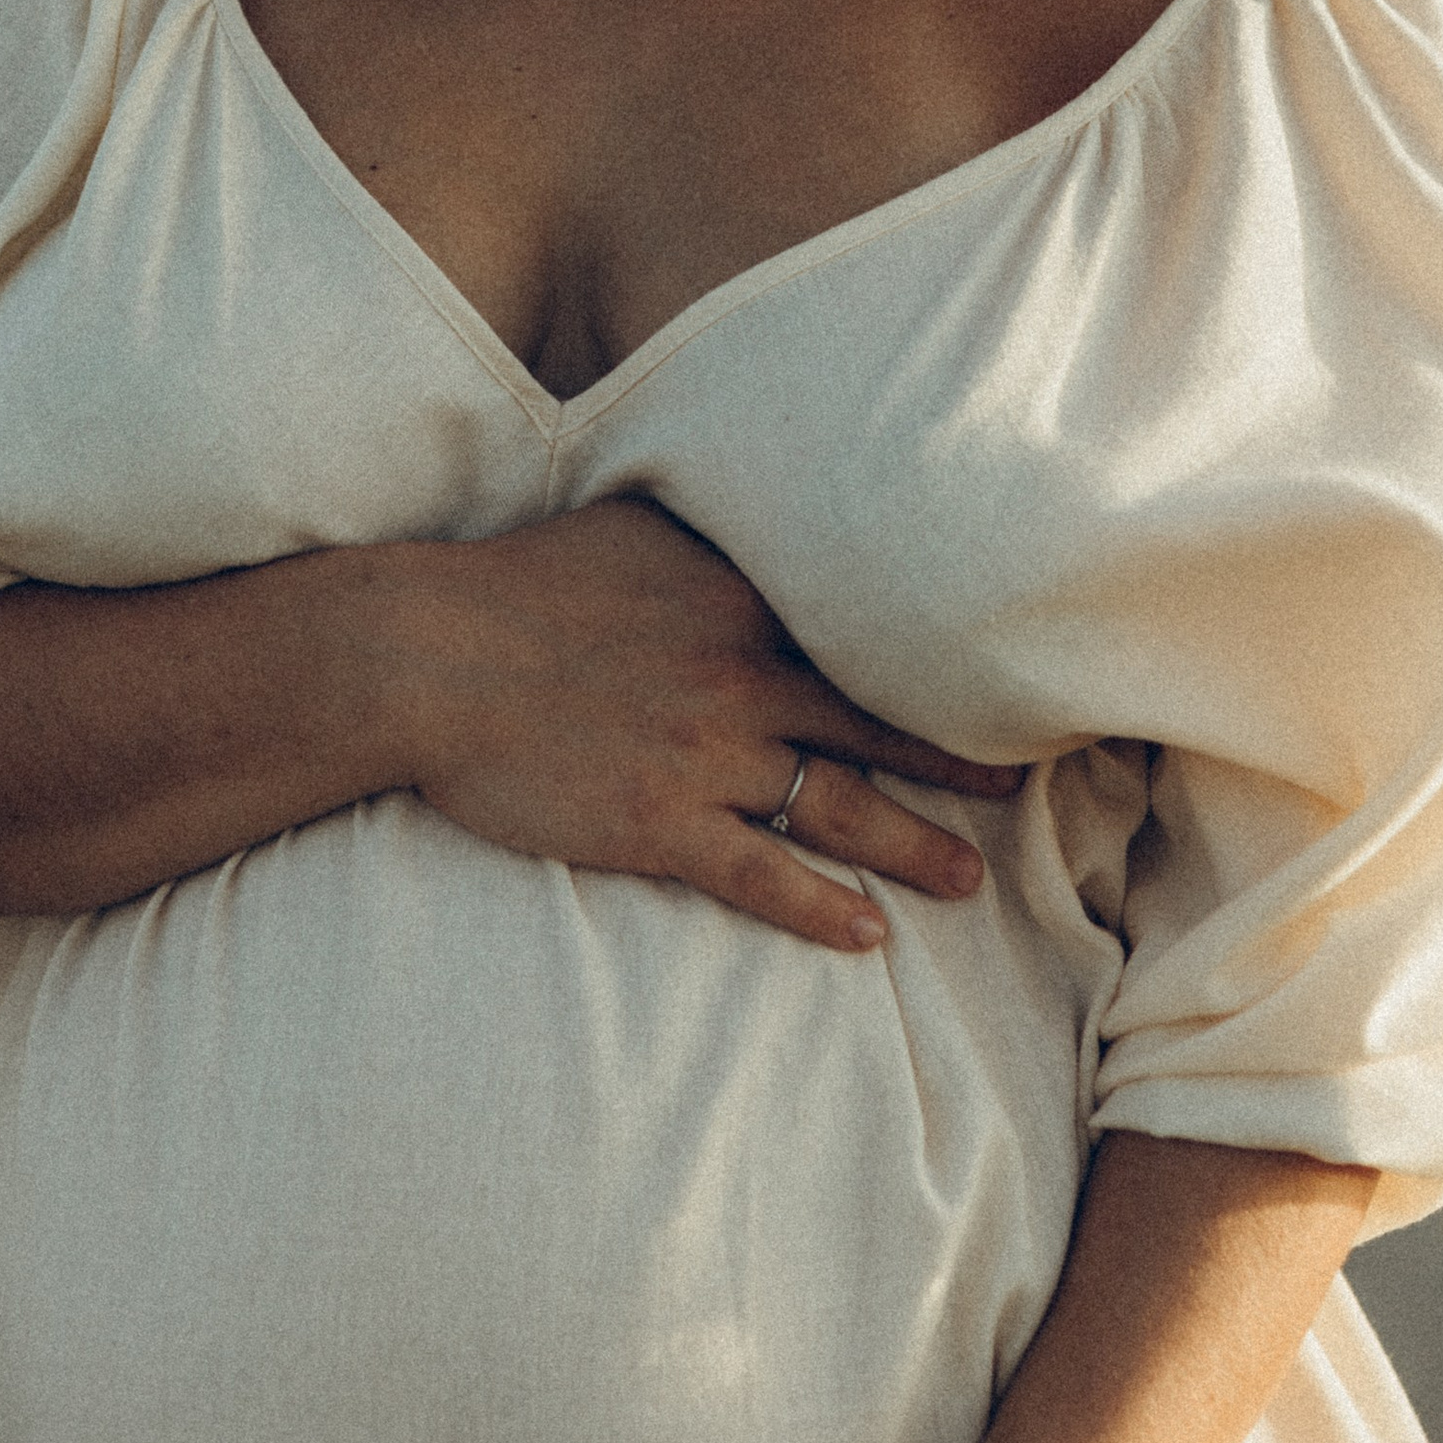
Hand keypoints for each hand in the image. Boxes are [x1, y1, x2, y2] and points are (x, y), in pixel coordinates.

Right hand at [402, 498, 1031, 952]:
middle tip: (1020, 783)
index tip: (990, 678)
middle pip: (876, 725)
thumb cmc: (514, 583)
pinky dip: (822, 909)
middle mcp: (744, 674)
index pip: (860, 633)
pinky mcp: (660, 824)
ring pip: (840, 807)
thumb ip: (704, 529)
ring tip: (969, 879)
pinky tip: (866, 936)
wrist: (422, 653)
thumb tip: (749, 505)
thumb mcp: (628, 526)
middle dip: (956, 760)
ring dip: (913, 846)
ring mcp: (706, 754)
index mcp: (742, 596)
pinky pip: (764, 875)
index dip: (930, 664)